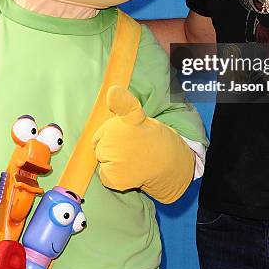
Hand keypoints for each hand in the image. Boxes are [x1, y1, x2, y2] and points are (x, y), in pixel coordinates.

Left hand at [92, 86, 194, 202]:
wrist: (168, 164)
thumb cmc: (150, 140)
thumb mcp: (139, 119)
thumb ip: (124, 107)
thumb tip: (111, 92)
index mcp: (131, 119)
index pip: (122, 104)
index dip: (117, 97)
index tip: (113, 92)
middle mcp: (123, 135)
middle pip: (100, 142)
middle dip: (109, 145)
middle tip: (129, 147)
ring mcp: (118, 157)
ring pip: (101, 159)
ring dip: (111, 161)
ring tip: (131, 159)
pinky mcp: (116, 177)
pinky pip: (104, 175)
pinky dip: (113, 176)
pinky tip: (129, 171)